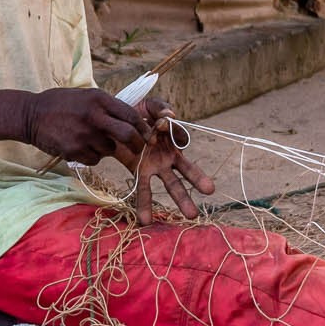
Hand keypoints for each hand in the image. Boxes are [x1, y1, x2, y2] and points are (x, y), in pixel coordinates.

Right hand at [21, 88, 150, 164]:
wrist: (30, 115)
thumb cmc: (61, 104)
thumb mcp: (86, 96)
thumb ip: (107, 106)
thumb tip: (133, 120)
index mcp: (99, 99)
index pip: (131, 115)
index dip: (143, 127)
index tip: (147, 134)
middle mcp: (94, 116)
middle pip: (128, 135)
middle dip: (137, 144)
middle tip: (138, 149)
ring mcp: (84, 135)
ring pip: (110, 150)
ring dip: (106, 149)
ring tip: (91, 140)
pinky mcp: (74, 150)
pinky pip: (94, 159)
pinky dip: (92, 156)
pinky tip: (79, 146)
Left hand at [113, 97, 216, 224]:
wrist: (113, 120)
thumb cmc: (136, 112)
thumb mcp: (149, 105)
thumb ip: (160, 108)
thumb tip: (169, 117)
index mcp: (174, 138)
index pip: (182, 138)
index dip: (176, 132)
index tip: (162, 123)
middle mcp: (169, 155)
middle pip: (187, 169)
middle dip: (199, 179)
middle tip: (211, 191)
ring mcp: (156, 166)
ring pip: (171, 184)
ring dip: (181, 199)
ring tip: (192, 215)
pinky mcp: (139, 171)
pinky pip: (143, 188)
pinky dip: (144, 203)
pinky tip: (145, 220)